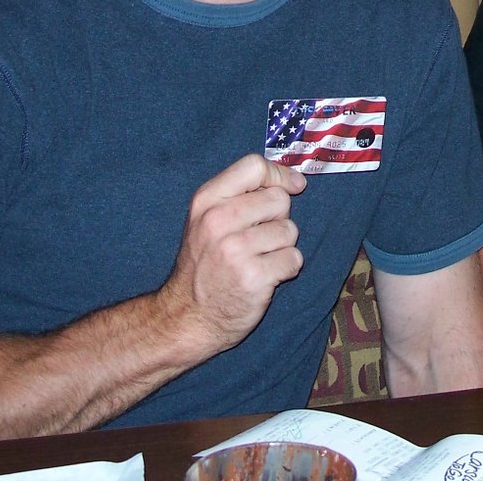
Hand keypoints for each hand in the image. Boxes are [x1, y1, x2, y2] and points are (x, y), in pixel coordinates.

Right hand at [159, 154, 306, 353]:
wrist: (187, 317)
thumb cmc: (204, 265)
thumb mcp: (205, 220)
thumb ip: (241, 195)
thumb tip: (295, 181)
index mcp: (206, 201)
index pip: (254, 166)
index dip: (279, 174)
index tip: (293, 187)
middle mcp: (217, 221)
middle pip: (279, 199)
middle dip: (278, 218)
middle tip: (257, 240)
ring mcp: (235, 250)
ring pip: (290, 230)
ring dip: (282, 246)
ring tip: (258, 259)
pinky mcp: (254, 277)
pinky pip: (294, 259)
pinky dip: (286, 269)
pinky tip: (265, 277)